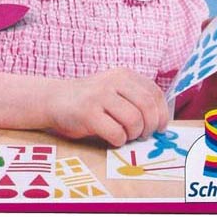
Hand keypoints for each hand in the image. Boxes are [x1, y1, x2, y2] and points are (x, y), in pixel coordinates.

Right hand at [46, 68, 168, 146]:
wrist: (54, 99)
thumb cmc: (89, 101)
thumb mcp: (114, 91)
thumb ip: (134, 99)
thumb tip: (160, 123)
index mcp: (124, 75)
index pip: (155, 93)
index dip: (162, 113)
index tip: (160, 128)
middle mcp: (113, 81)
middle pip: (147, 106)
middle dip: (150, 126)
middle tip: (143, 135)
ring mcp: (100, 96)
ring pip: (134, 119)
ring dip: (133, 134)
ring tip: (125, 135)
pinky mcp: (88, 112)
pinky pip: (116, 132)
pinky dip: (119, 140)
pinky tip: (112, 138)